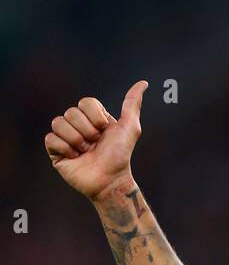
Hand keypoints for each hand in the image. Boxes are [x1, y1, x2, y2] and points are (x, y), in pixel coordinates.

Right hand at [44, 81, 147, 200]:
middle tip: (95, 145)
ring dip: (76, 139)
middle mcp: (77, 124)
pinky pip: (50, 138)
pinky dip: (64, 148)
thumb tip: (143, 83)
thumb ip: (132, 104)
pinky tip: (75, 157)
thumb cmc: (120, 156)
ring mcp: (65, 137)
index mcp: (92, 117)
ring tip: (85, 152)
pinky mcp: (55, 151)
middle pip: (72, 112)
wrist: (110, 181)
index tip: (104, 131)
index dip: (96, 117)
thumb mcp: (130, 128)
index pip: (85, 102)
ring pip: (59, 122)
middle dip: (87, 131)